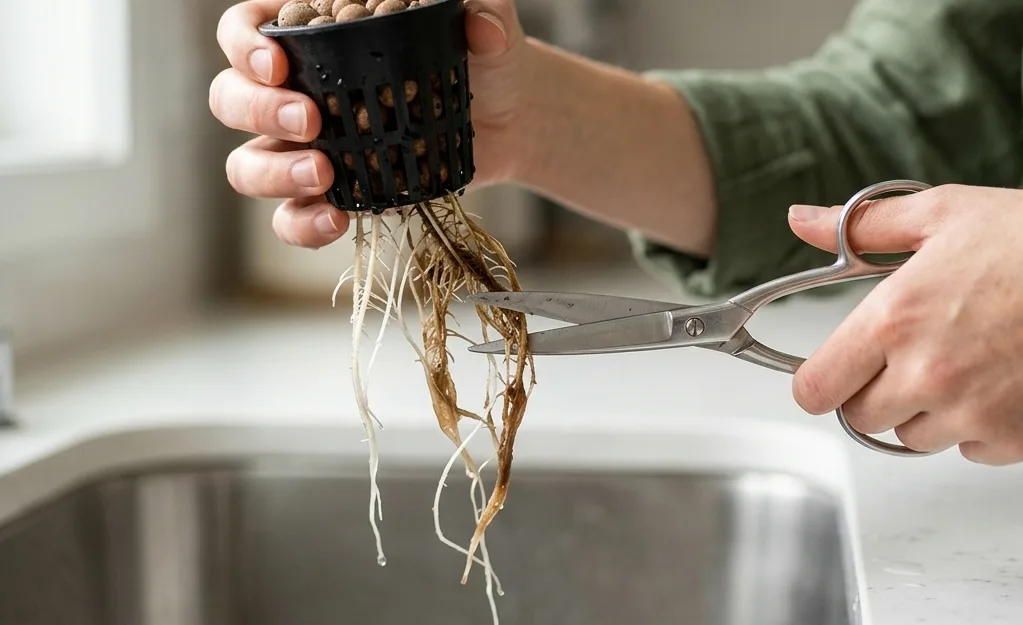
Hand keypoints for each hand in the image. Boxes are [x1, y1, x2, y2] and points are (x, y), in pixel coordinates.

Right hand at [210, 0, 528, 248]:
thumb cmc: (483, 61)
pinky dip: (303, 224)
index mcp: (314, 34)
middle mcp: (296, 91)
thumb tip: (483, 28)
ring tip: (323, 174)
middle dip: (258, 111)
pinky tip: (338, 219)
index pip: (246, 28)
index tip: (277, 65)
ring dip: (273, 173)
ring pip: (246, 165)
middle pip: (230, 97)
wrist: (508, 122)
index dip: (243, 44)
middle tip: (310, 121)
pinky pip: (290, 218)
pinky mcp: (330, 195)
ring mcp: (307, 149)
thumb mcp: (487, 30)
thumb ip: (485, 13)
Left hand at [788, 184, 1022, 464]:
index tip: (834, 370)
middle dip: (874, 390)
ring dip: (925, 410)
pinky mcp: (1014, 438)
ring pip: (913, 437)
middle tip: (909, 354)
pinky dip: (977, 426)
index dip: (820, 381)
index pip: (815, 390)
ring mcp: (972, 412)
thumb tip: (802, 221)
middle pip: (860, 418)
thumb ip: (860, 228)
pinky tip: (999, 381)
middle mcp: (926, 374)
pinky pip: (970, 450)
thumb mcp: (942, 214)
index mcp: (893, 320)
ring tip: (963, 360)